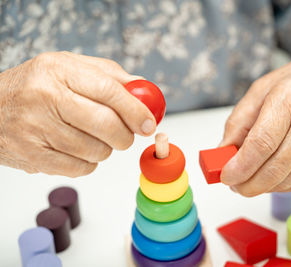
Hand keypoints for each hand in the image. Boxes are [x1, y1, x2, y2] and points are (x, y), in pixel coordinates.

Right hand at [0, 52, 156, 176]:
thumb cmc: (37, 87)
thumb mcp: (69, 68)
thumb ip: (109, 75)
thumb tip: (145, 89)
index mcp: (59, 71)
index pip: (109, 91)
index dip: (135, 110)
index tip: (149, 123)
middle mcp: (45, 97)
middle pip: (106, 124)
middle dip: (125, 135)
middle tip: (125, 134)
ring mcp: (36, 129)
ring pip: (96, 150)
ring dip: (104, 149)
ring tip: (92, 137)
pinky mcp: (33, 156)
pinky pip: (80, 169)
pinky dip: (88, 162)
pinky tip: (76, 149)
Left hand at [220, 48, 290, 195]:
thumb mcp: (261, 90)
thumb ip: (239, 121)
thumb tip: (223, 151)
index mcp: (289, 100)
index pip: (262, 143)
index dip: (241, 166)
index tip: (225, 176)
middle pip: (275, 168)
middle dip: (247, 184)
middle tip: (232, 184)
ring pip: (286, 180)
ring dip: (261, 187)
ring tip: (246, 180)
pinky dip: (278, 186)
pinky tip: (267, 178)